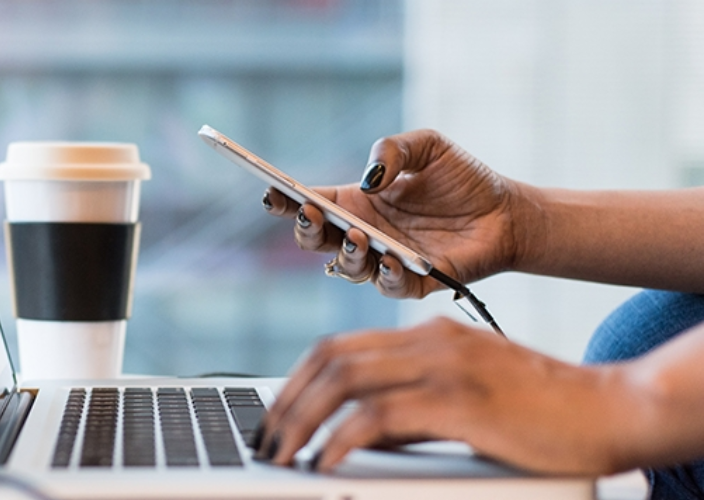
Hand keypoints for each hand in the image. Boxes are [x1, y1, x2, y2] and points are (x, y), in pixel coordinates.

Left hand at [254, 317, 639, 475]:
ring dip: (302, 420)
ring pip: (344, 381)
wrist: (611, 408)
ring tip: (283, 454)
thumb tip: (355, 435)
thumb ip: (410, 410)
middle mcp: (429, 340)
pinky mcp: (460, 398)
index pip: (337, 348)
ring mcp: (444, 365)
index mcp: (427, 335)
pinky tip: (327, 460)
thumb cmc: (541, 412)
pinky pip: (379, 415)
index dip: (295, 382)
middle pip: (329, 359)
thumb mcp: (463, 401)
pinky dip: (342, 438)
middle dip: (286, 402)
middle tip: (265, 440)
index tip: (274, 417)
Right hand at [264, 129, 531, 297]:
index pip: (311, 203)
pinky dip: (387, 276)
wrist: (507, 212)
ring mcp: (386, 261)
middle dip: (306, 230)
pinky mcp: (415, 283)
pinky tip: (393, 260)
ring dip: (347, 254)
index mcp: (357, 202)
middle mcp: (364, 234)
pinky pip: (390, 287)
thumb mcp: (428, 146)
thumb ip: (393, 150)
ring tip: (358, 236)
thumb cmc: (463, 179)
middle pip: (317, 241)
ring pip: (347, 268)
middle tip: (311, 214)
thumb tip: (369, 179)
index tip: (272, 193)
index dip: (286, 201)